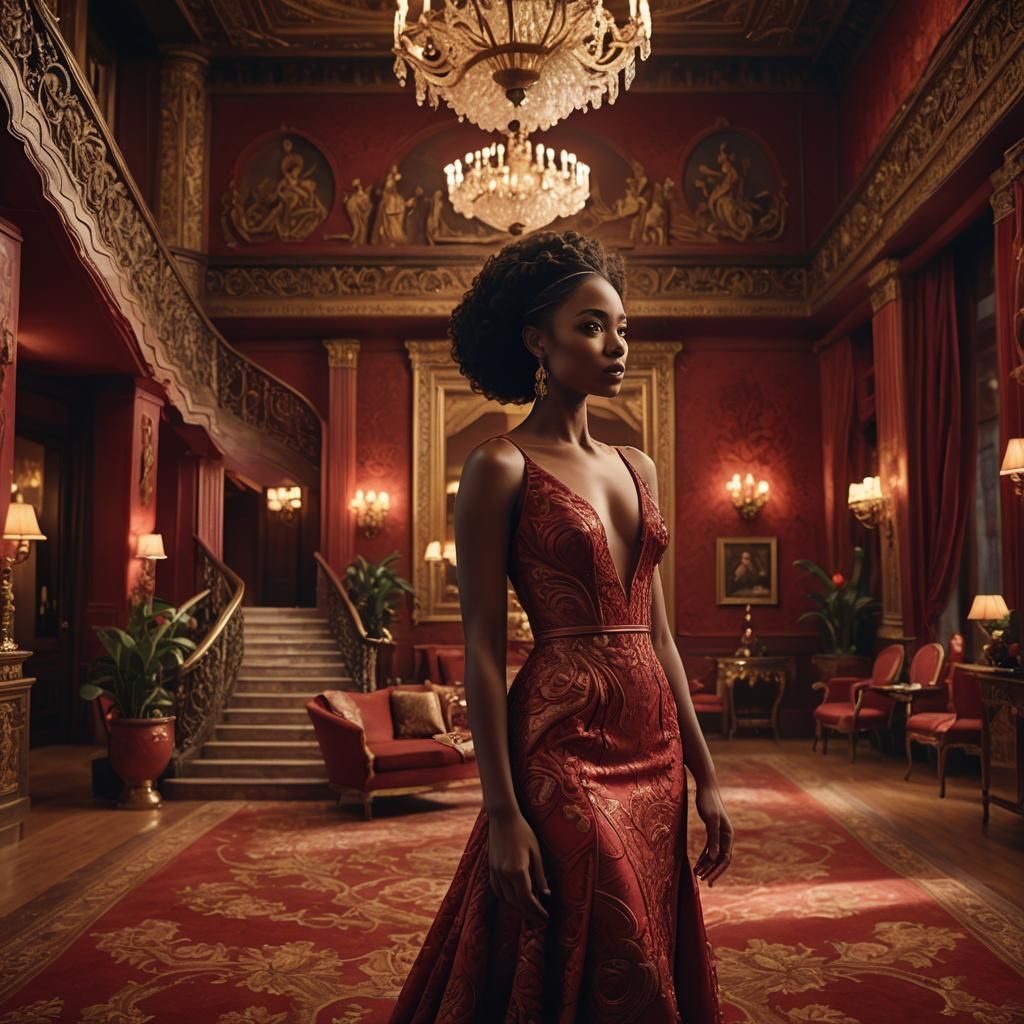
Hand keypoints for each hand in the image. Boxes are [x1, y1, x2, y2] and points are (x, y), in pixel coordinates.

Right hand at [487, 810, 549, 926]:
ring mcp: (494, 872)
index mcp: (517, 870)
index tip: (546, 918)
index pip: (527, 900)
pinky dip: (506, 899)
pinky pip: (497, 891)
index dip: (537, 912)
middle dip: (529, 914)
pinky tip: (515, 900)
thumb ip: (540, 875)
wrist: (502, 817)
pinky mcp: (490, 868)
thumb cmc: (523, 831)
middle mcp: (503, 874)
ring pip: (505, 899)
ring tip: (530, 912)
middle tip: (541, 920)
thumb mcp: (536, 852)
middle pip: (516, 903)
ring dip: (518, 908)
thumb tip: (546, 894)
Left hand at [693, 783, 732, 887]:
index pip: (725, 858)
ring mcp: (719, 833)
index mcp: (728, 835)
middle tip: (702, 881)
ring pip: (714, 854)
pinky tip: (696, 864)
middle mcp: (726, 836)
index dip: (717, 871)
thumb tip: (714, 857)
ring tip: (697, 875)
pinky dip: (703, 856)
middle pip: (720, 859)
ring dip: (706, 865)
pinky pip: (709, 847)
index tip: (708, 881)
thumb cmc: (708, 802)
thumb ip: (713, 838)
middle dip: (712, 871)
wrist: (705, 787)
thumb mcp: (711, 820)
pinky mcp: (711, 830)